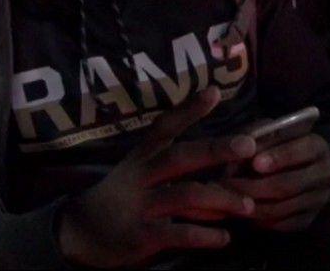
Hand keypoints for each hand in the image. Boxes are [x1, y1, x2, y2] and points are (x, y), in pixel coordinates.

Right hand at [57, 88, 256, 267]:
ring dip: (221, 198)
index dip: (189, 109)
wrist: (80, 233)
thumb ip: (173, 157)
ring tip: (249, 205)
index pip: (165, 127)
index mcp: (143, 157)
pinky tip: (224, 238)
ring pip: (184, 196)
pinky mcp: (139, 236)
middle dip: (215, 149)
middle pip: (180, 157)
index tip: (215, 92)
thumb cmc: (124, 196)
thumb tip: (219, 143)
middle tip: (249, 146)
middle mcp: (140, 176)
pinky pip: (177, 234)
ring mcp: (139, 206)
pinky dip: (204, 236)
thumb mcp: (139, 169)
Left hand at [220, 133, 329, 232]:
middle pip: (288, 185)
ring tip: (227, 199)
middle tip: (227, 185)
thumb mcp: (271, 133)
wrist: (306, 167)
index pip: (301, 151)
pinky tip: (242, 211)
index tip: (255, 163)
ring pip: (282, 208)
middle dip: (254, 186)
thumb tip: (240, 151)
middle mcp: (325, 174)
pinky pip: (281, 225)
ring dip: (251, 205)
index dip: (279, 157)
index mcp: (317, 146)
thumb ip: (257, 137)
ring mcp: (318, 200)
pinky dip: (259, 220)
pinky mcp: (308, 220)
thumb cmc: (281, 145)